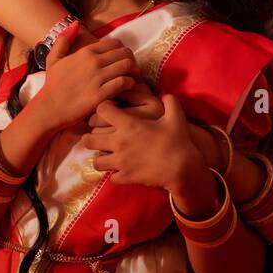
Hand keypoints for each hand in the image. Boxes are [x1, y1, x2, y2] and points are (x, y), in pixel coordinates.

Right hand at [29, 22, 141, 131]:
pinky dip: (130, 84)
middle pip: (125, 53)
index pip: (116, 43)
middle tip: (130, 70)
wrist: (49, 108)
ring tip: (131, 78)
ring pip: (128, 65)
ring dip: (133, 71)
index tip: (121, 60)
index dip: (122, 50)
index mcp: (86, 52)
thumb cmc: (53, 84)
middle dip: (131, 60)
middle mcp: (93, 62)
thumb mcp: (54, 59)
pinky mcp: (101, 94)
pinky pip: (124, 82)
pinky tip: (126, 89)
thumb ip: (63, 40)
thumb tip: (75, 24)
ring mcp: (98, 78)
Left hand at [83, 94, 208, 203]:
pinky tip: (122, 171)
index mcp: (129, 125)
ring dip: (100, 158)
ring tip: (107, 156)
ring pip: (96, 162)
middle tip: (97, 136)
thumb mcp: (176, 116)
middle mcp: (119, 142)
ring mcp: (121, 161)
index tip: (108, 111)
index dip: (103, 108)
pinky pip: (111, 177)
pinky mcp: (126, 177)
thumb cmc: (178, 140)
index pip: (102, 110)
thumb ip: (170, 102)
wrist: (183, 167)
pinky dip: (115, 175)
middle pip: (89, 139)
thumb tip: (167, 95)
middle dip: (90, 137)